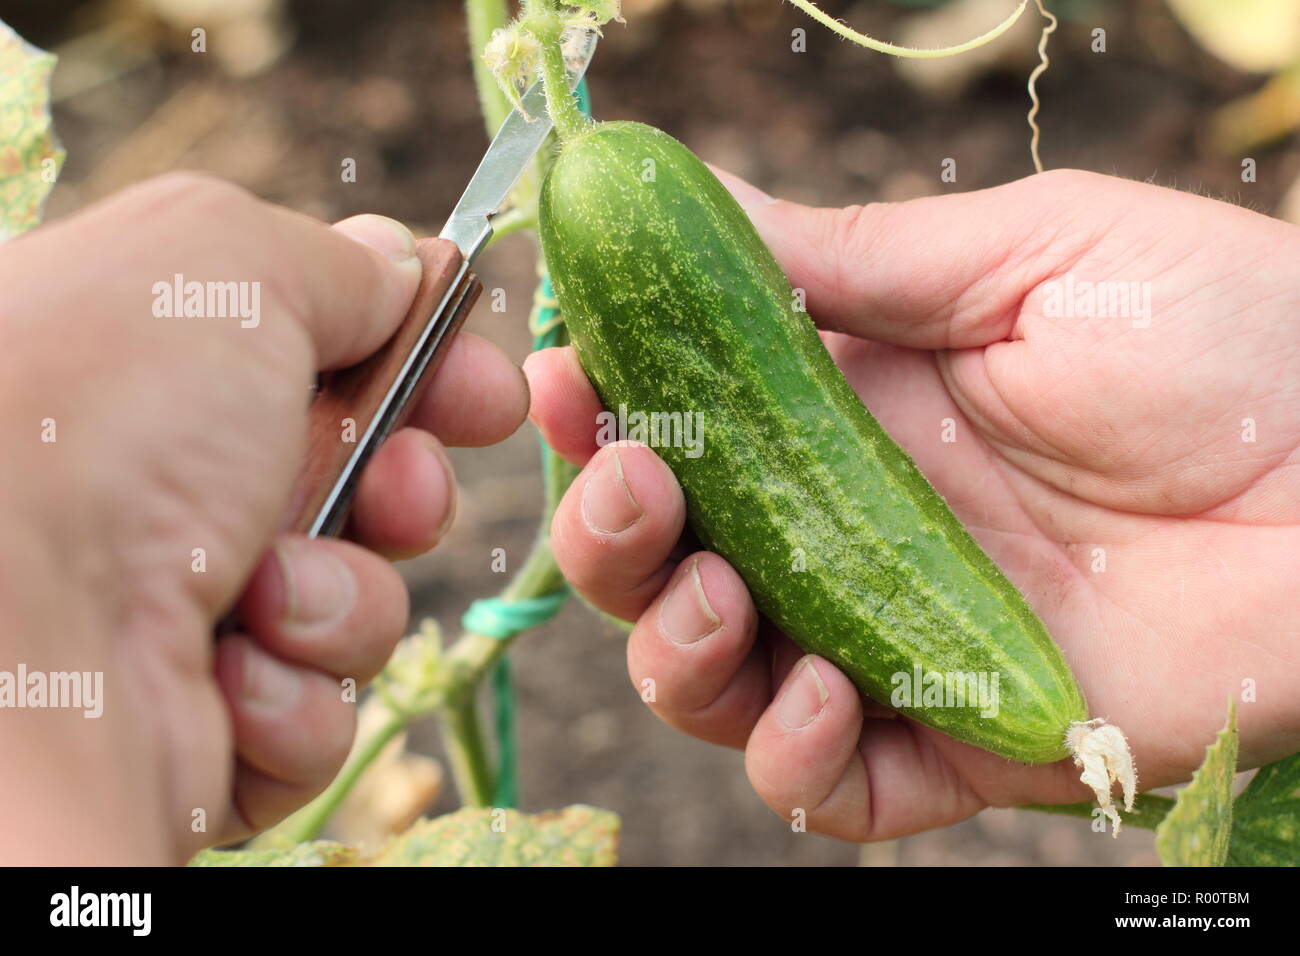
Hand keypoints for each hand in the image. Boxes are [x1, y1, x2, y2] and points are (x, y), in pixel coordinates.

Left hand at [0, 174, 527, 862]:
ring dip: (339, 598)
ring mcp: (180, 618)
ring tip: (266, 596)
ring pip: (353, 607)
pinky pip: (315, 713)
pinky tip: (227, 678)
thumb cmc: (100, 419)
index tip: (485, 390)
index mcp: (156, 377)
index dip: (423, 374)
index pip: (326, 366)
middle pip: (361, 487)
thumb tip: (399, 268)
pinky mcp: (201, 733)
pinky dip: (292, 695)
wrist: (7, 637)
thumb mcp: (227, 268)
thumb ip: (335, 262)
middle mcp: (163, 494)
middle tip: (397, 490)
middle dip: (405, 488)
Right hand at [525, 168, 1299, 840]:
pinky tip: (819, 701)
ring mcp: (889, 636)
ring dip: (675, 650)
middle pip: (666, 562)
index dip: (602, 409)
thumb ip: (848, 257)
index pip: (678, 424)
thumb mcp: (1021, 258)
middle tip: (630, 493)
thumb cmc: (1223, 336)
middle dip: (609, 537)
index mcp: (842, 412)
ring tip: (710, 602)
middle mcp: (842, 528)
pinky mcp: (956, 735)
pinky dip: (793, 759)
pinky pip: (830, 787)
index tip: (563, 375)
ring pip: (717, 678)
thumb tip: (697, 201)